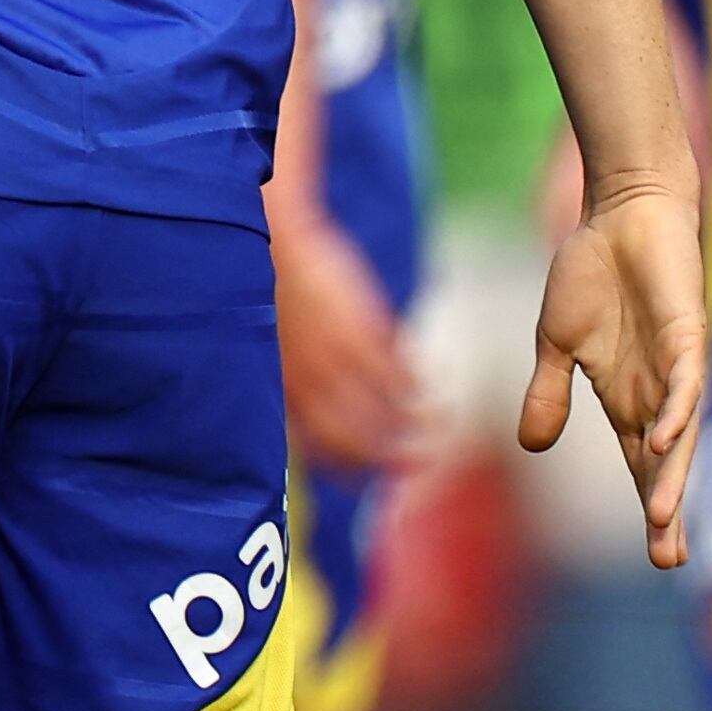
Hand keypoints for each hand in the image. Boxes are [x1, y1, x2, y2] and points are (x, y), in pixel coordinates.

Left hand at [274, 210, 420, 475]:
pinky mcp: (364, 335)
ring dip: (423, 424)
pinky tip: (433, 377)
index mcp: (284, 390)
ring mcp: (338, 361)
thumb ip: (293, 382)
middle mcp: (310, 385)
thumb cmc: (270, 288)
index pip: (321, 449)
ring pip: (391, 413)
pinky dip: (423, 383)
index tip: (372, 473)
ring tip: (441, 420)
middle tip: (421, 461)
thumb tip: (312, 412)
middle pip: (360, 445)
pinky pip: (403, 375)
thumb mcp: (271, 345)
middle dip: (394, 460)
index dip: (351, 469)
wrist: (275, 236)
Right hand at [523, 178, 708, 566]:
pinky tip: (661, 440)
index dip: (652, 507)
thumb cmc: (591, 273)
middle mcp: (658, 391)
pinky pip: (684, 381)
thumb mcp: (555, 341)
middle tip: (668, 558)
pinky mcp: (686, 334)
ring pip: (678, 432)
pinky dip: (674, 412)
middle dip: (667, 509)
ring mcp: (675, 366)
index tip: (662, 558)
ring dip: (670, 473)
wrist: (620, 215)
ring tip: (662, 516)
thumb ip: (547, 392)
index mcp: (626, 396)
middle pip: (666, 461)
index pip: (644, 464)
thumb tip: (532, 445)